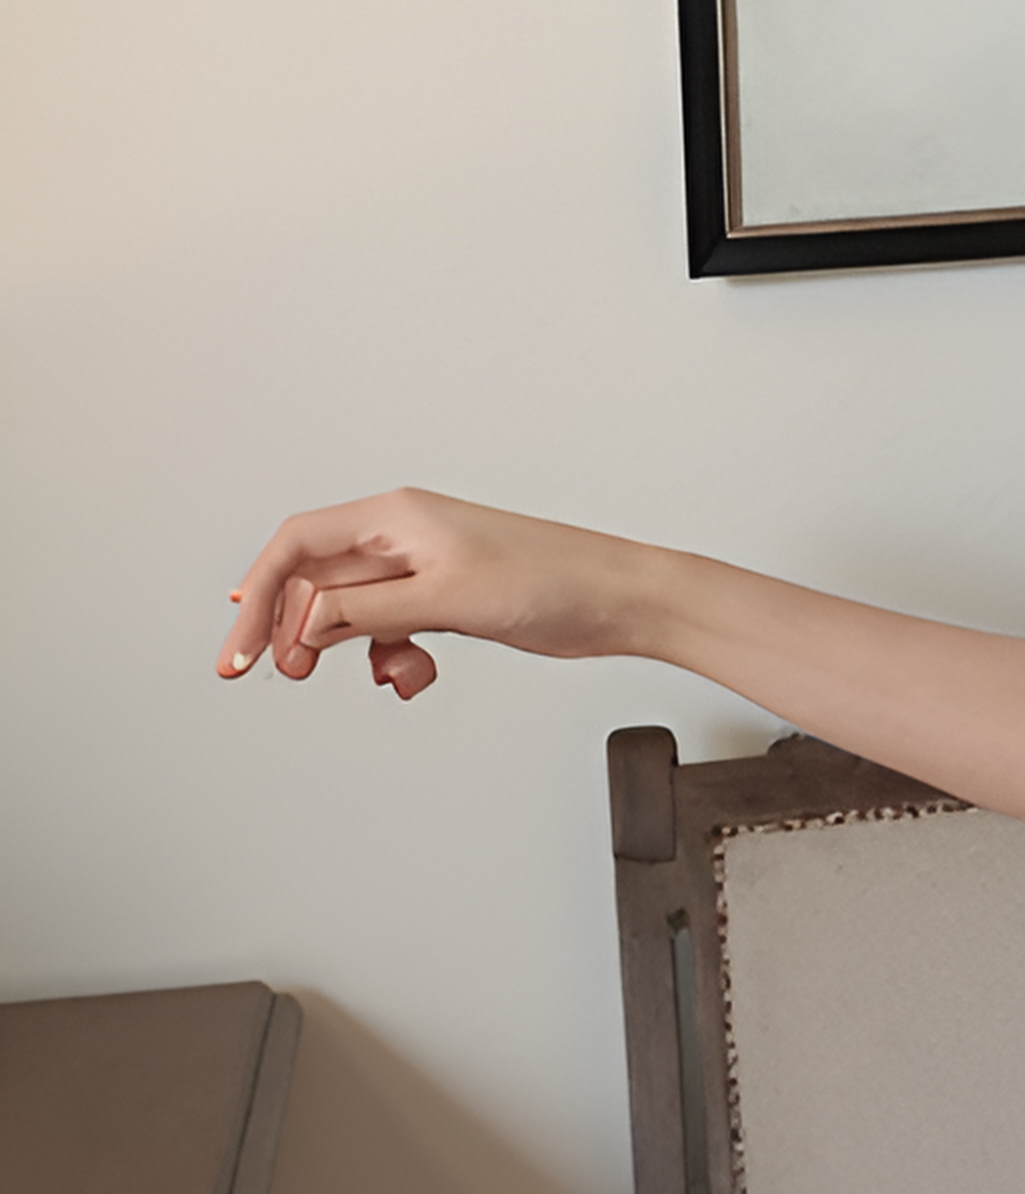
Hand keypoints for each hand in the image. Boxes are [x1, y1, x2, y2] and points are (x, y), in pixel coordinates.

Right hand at [220, 488, 659, 700]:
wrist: (616, 599)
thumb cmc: (548, 580)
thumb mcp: (444, 599)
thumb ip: (367, 612)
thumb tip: (304, 622)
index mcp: (394, 517)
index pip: (296, 546)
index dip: (258, 596)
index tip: (240, 652)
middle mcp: (401, 538)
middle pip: (315, 581)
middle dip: (294, 629)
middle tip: (284, 674)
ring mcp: (422, 570)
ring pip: (351, 611)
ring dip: (348, 648)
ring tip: (379, 675)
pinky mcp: (444, 601)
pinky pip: (388, 630)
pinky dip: (390, 657)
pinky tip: (413, 675)